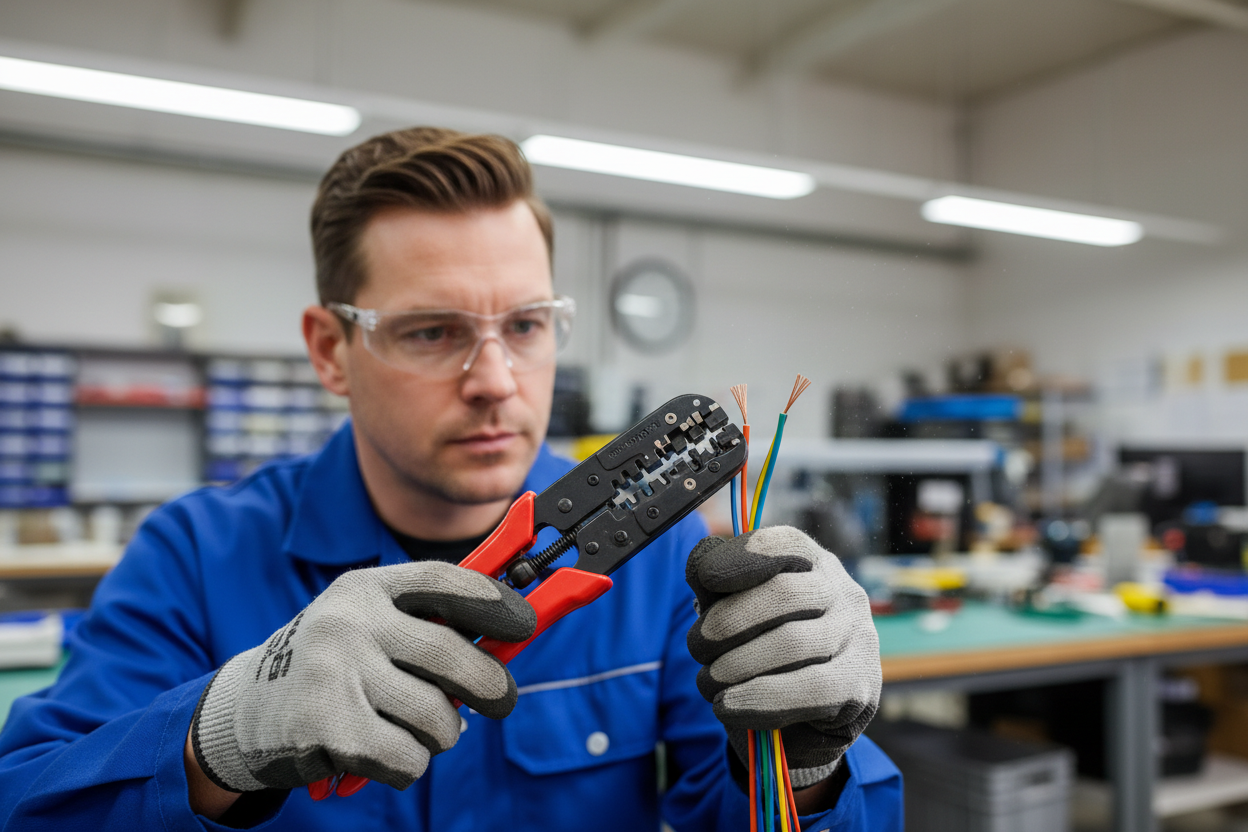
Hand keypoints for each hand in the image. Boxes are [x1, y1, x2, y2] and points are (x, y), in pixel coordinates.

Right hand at [189, 562, 535, 792]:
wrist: (246, 710)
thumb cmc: (336, 664)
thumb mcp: (372, 624)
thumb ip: (431, 625)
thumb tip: (514, 638)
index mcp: (367, 588)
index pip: (443, 581)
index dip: (493, 602)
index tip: (528, 623)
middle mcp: (348, 623)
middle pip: (450, 654)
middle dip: (491, 685)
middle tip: (502, 700)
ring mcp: (333, 674)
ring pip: (434, 717)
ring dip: (441, 735)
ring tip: (415, 728)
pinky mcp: (325, 728)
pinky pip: (407, 758)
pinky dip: (409, 764)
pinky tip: (383, 752)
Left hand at [685, 526, 879, 788]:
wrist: (795, 722)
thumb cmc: (760, 653)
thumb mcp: (733, 613)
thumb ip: (715, 587)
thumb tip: (703, 568)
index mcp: (814, 564)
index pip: (785, 544)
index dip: (744, 556)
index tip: (705, 578)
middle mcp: (844, 594)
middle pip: (786, 593)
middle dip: (730, 620)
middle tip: (697, 645)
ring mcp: (859, 639)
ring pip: (793, 643)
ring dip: (737, 664)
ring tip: (708, 681)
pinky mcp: (860, 688)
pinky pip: (809, 690)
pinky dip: (758, 698)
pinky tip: (727, 706)